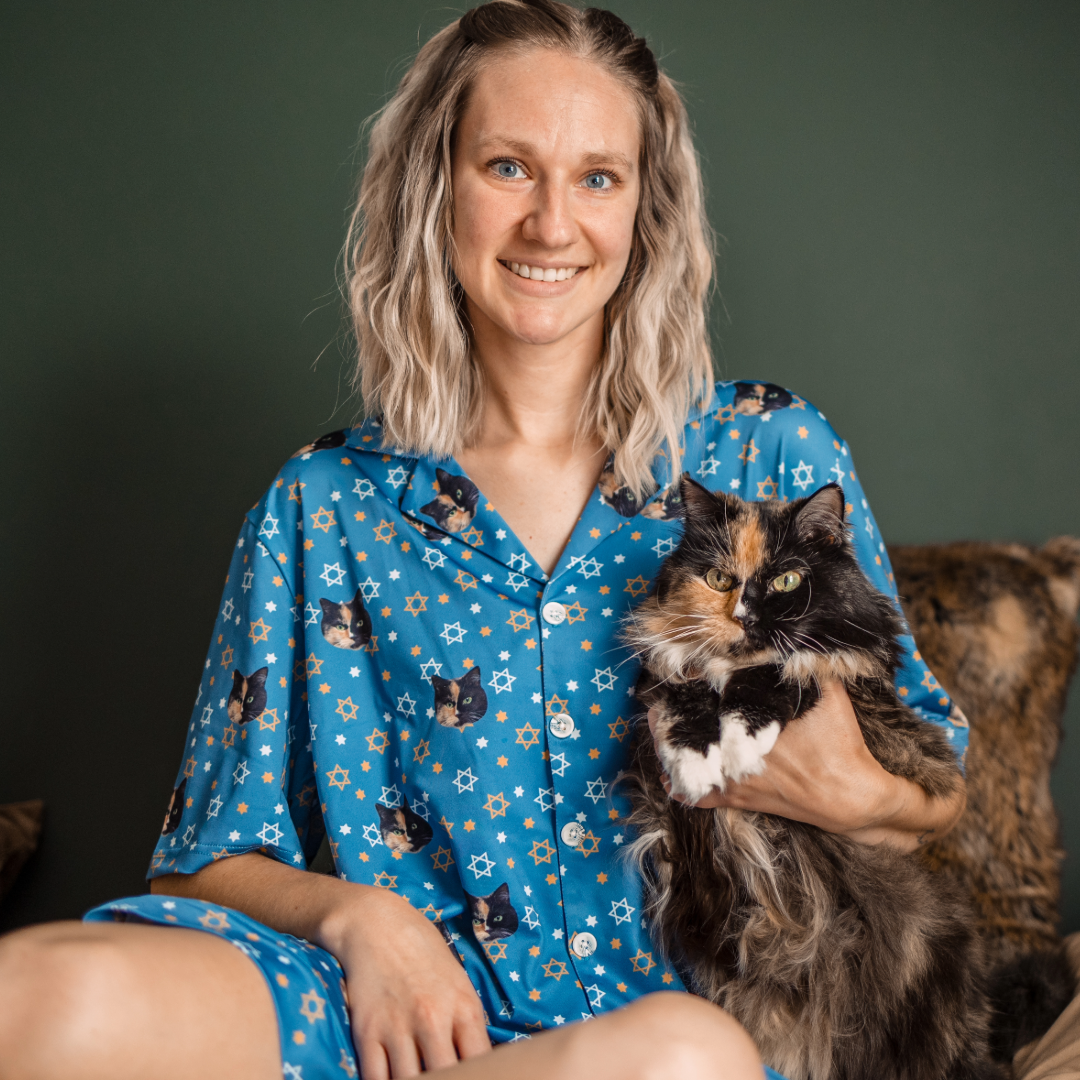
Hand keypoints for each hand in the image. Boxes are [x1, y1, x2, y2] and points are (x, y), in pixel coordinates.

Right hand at [320, 887, 490, 1078]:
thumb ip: (467, 1024)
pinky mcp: (367, 1032)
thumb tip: (477, 1063)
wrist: (376, 923)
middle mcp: (433, 1019)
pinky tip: (391, 1078)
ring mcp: (398, 1027)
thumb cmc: (422, 950)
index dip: (477, 1077)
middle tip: (441, 1075)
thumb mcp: (458, 982)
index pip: (480, 1063)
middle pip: (447, 1077)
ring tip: (417, 1076)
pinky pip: (375, 1079)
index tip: (470, 1076)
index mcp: (464, 1007)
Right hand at [649, 679, 964, 849]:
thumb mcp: (828, 678)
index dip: (951, 802)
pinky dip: (829, 820)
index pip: (925, 813)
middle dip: (923, 821)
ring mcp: (787, 816)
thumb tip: (872, 653)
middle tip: (935, 795)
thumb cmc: (768, 689)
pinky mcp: (749, 808)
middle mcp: (828, 816)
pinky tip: (826, 795)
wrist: (690, 706)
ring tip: (893, 797)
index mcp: (856, 790)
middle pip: (896, 839)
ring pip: (853, 839)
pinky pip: (804, 824)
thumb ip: (855, 675)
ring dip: (879, 824)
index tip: (959, 787)